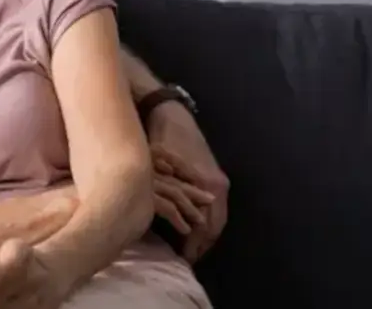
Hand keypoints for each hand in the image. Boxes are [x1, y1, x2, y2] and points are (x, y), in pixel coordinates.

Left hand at [145, 105, 229, 261]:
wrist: (170, 113)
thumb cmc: (161, 138)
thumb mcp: (157, 168)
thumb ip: (161, 194)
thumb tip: (153, 221)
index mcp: (207, 185)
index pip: (206, 226)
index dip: (194, 244)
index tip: (183, 258)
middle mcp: (217, 184)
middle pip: (216, 225)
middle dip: (203, 244)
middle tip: (188, 258)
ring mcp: (217, 179)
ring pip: (217, 216)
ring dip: (207, 234)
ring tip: (192, 248)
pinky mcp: (212, 174)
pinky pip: (214, 205)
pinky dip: (207, 219)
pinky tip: (195, 227)